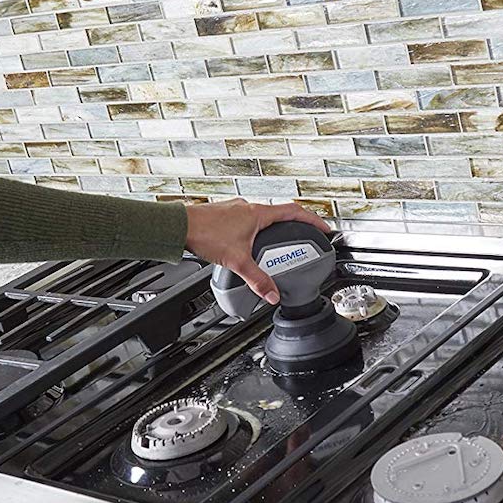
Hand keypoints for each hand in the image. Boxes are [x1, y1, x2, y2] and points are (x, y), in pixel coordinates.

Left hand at [184, 198, 329, 304]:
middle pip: (280, 214)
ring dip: (272, 229)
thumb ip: (257, 280)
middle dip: (293, 228)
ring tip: (273, 247)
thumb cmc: (204, 233)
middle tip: (300, 241)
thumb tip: (272, 294)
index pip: (295, 212)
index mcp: (258, 214)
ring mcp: (236, 210)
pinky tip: (246, 246)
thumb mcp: (237, 261)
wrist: (178, 227)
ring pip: (262, 218)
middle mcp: (249, 208)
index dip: (313, 220)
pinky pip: (247, 222)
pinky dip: (254, 232)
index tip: (324, 228)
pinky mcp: (224, 216)